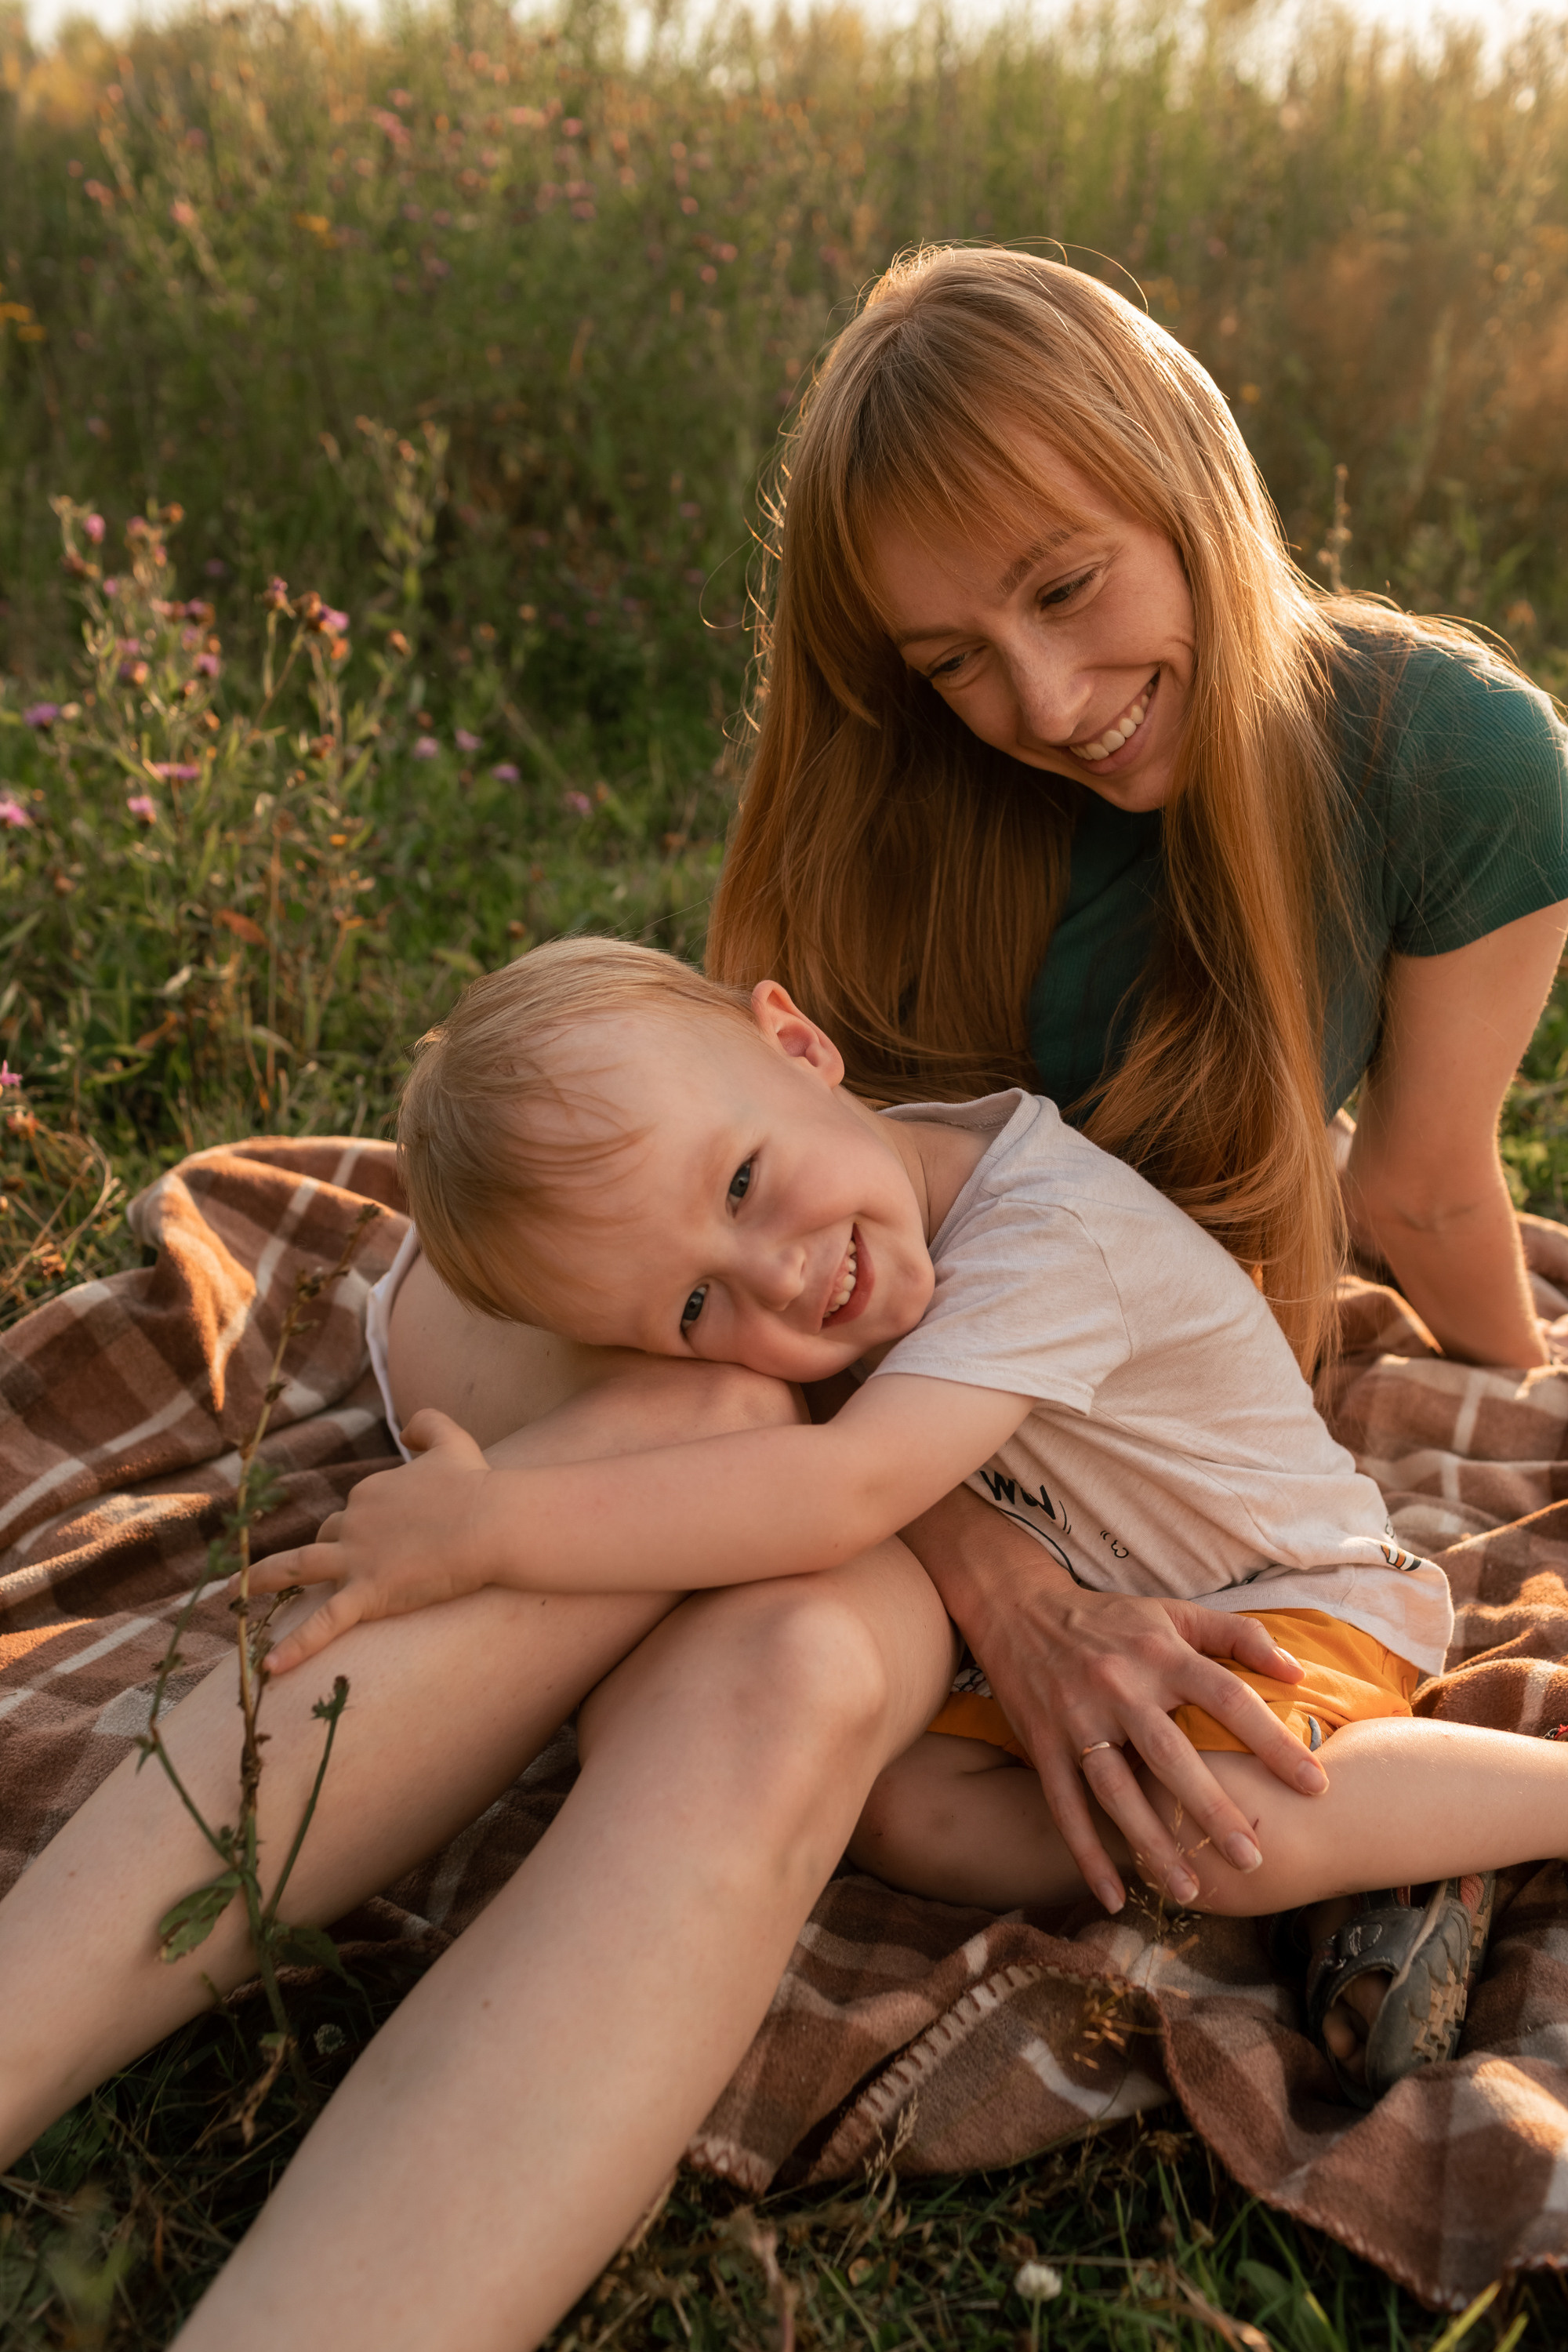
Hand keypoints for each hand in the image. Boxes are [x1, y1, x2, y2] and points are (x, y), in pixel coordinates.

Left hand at [244, 1409, 496, 1675]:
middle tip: (305, 1573)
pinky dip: (296, 1646)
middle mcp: (355, 1520)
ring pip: (299, 1567)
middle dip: (318, 1553)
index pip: (355, 1512)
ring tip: (237, 1594)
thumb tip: (407, 1430)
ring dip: (264, 1579)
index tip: (392, 1544)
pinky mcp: (369, 1593)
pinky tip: (270, 1667)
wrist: (490, 1521)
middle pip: (325, 1538)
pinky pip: (325, 1624)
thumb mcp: (454, 1440)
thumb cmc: (477, 1485)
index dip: (367, 1529)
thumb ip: (428, 1425)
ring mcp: (357, 1558)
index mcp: (371, 1491)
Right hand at [901, 1488, 1327, 1914]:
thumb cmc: (1110, 1619)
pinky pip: (1065, 1807)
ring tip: (1190, 1891)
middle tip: (1253, 1858)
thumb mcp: (1174, 1614)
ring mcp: (1077, 1718)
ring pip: (1116, 1791)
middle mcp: (1120, 1687)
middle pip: (1171, 1755)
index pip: (1227, 1698)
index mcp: (1160, 1654)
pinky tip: (1115, 1896)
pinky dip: (1087, 1853)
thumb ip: (1239, 1636)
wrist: (1018, 1607)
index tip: (1314, 1785)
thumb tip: (1298, 1672)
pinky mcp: (1041, 1744)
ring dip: (1151, 1844)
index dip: (1273, 1741)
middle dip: (1212, 1810)